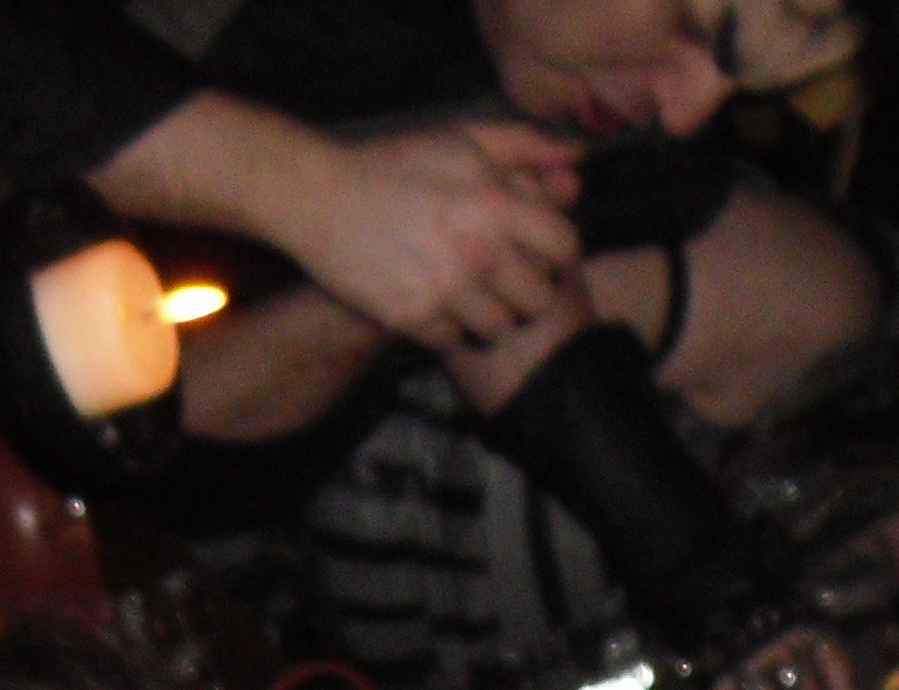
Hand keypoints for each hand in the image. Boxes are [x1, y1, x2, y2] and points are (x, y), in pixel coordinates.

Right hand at [283, 120, 584, 351]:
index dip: (558, 252)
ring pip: (500, 327)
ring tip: (469, 293)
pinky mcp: (414, 318)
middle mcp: (478, 251)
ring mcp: (446, 290)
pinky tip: (433, 301)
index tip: (540, 252)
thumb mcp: (460, 140)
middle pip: (540, 298)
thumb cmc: (394, 164)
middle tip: (505, 278)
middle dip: (528, 289)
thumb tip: (579, 162)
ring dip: (491, 314)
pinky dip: (448, 327)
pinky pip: (455, 340)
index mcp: (496, 204)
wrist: (319, 196)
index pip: (566, 247)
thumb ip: (524, 149)